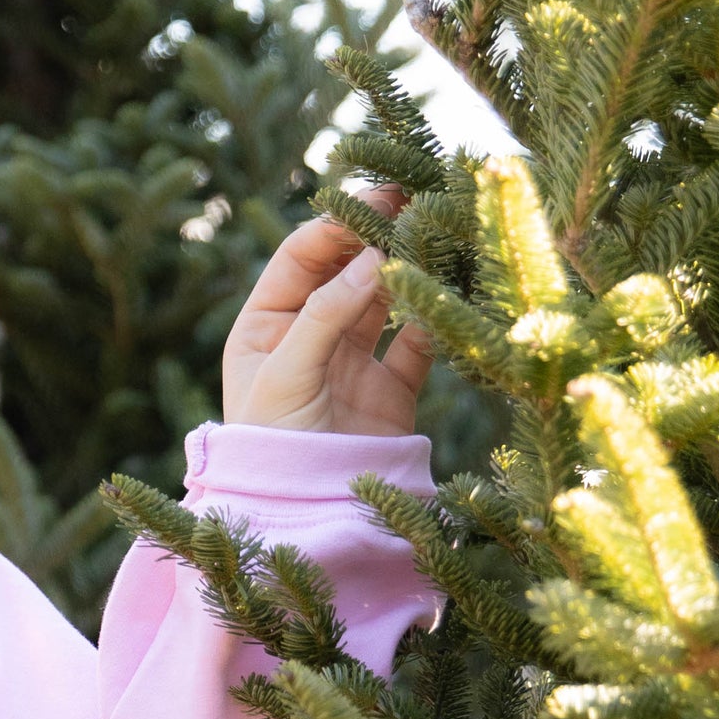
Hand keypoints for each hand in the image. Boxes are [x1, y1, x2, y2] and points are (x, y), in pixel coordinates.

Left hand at [221, 196, 432, 435]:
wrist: (301, 519)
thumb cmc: (271, 448)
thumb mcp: (285, 374)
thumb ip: (327, 313)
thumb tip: (376, 255)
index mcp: (265, 327)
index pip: (301, 257)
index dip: (335, 224)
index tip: (373, 199)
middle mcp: (309, 337)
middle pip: (347, 270)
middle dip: (378, 235)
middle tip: (413, 201)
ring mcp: (352, 362)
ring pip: (386, 300)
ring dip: (409, 268)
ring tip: (438, 232)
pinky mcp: (391, 390)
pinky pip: (418, 341)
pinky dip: (436, 315)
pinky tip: (453, 287)